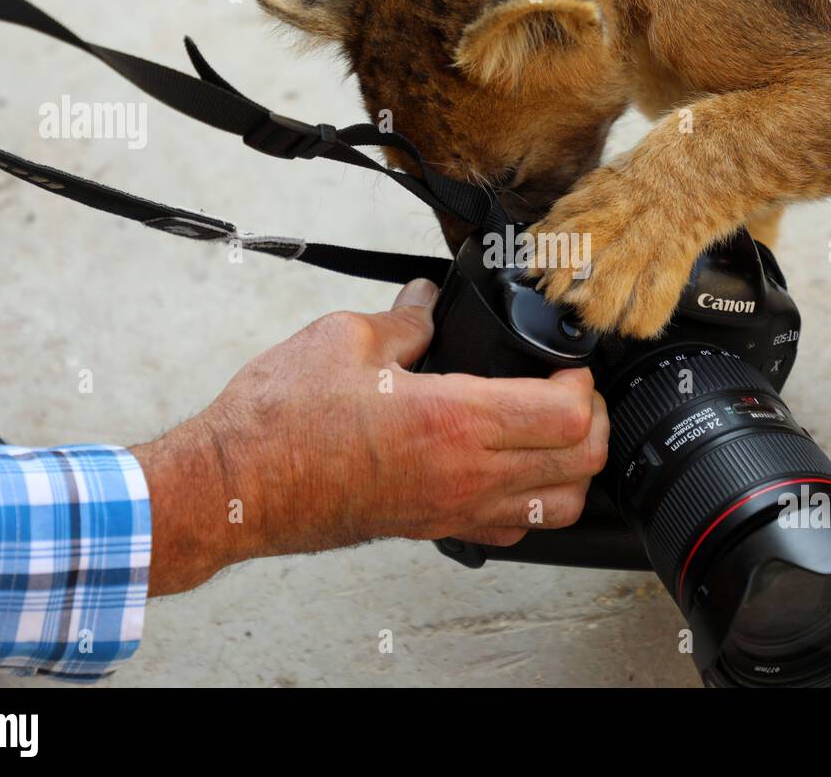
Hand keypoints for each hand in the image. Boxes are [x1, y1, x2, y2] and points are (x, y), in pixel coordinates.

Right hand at [133, 279, 608, 595]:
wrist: (236, 488)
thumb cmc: (280, 421)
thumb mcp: (346, 338)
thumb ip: (406, 319)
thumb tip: (426, 301)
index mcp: (455, 419)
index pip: (570, 414)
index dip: (584, 382)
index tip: (567, 361)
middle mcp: (467, 474)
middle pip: (583, 465)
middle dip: (594, 421)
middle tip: (570, 389)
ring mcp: (454, 510)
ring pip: (558, 508)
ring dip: (573, 467)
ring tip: (551, 429)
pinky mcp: (434, 530)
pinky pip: (513, 529)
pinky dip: (532, 500)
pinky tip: (508, 466)